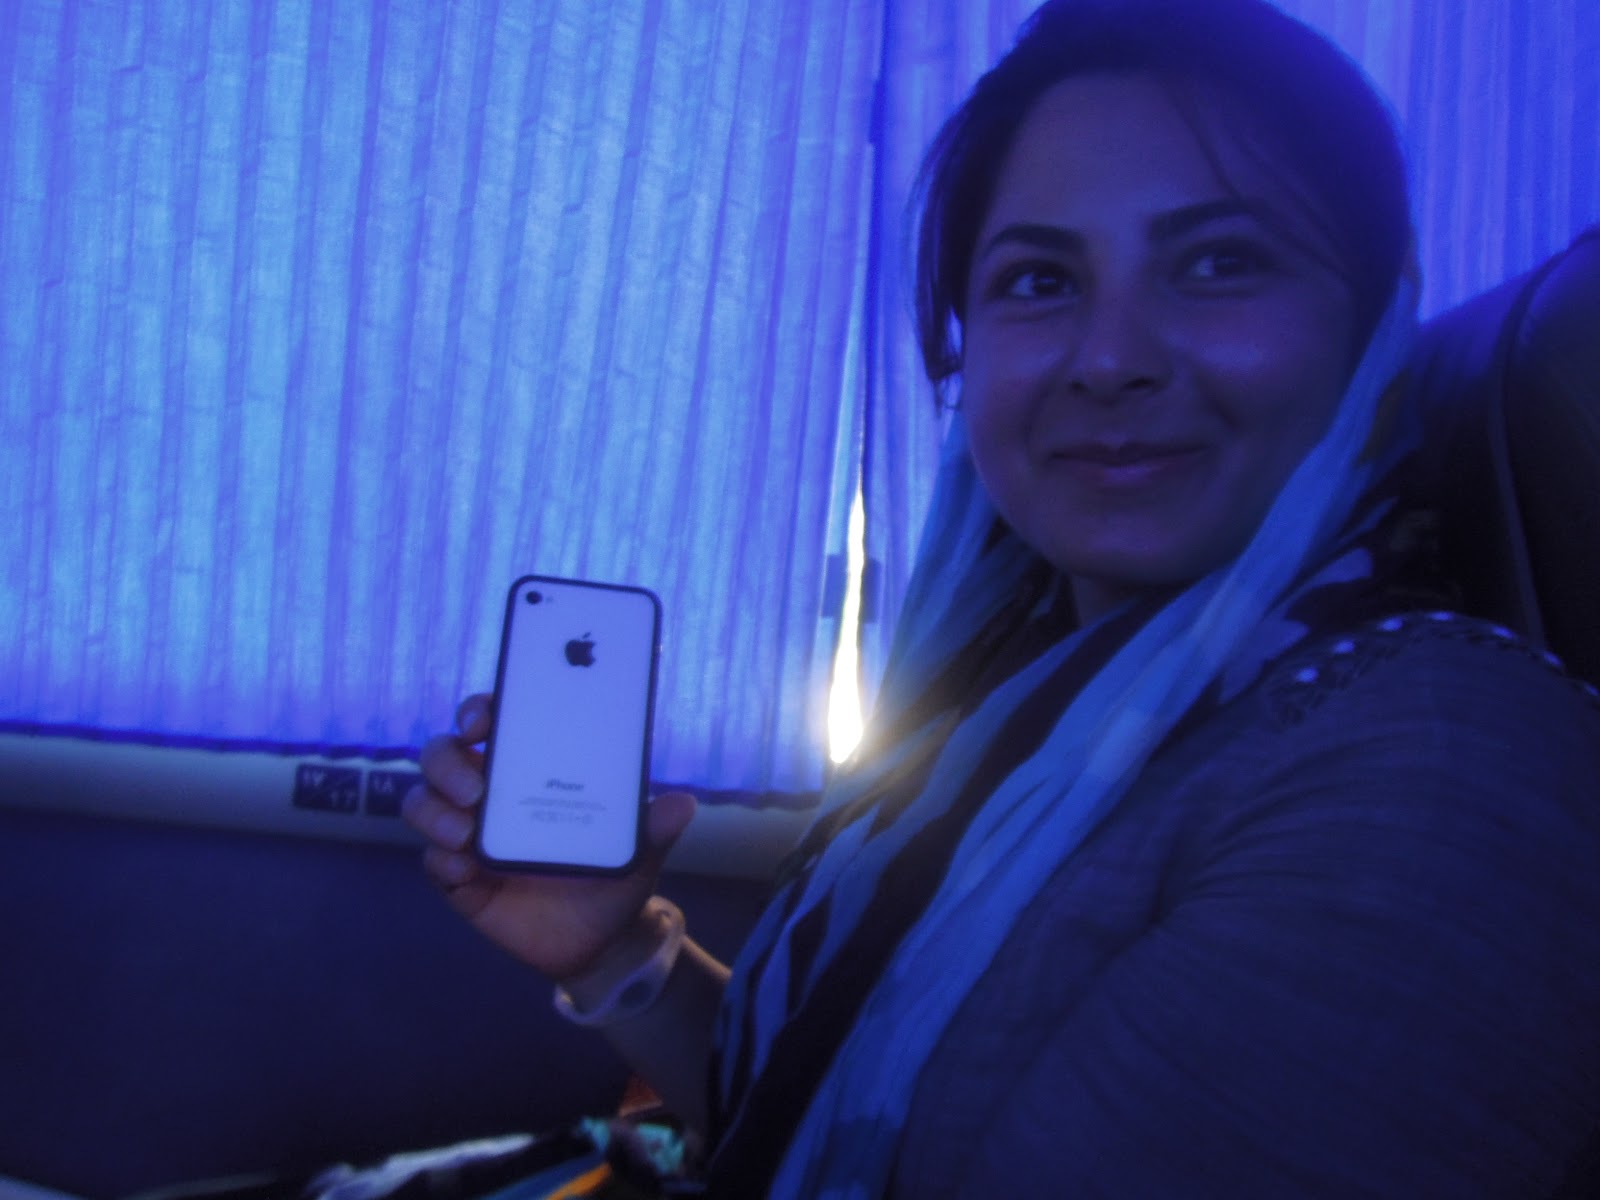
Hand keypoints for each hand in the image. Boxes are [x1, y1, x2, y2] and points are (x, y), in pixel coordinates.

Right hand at [403, 692, 695, 980]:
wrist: (601, 938)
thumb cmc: (613, 872)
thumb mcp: (639, 847)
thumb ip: (655, 826)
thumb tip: (683, 804)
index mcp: (529, 767)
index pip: (491, 721)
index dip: (478, 709)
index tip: (483, 718)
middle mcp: (490, 791)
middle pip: (442, 755)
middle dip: (447, 761)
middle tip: (475, 787)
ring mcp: (467, 833)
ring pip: (423, 801)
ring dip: (435, 810)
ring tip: (467, 832)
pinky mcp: (458, 878)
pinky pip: (432, 860)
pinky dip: (442, 860)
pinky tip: (465, 870)